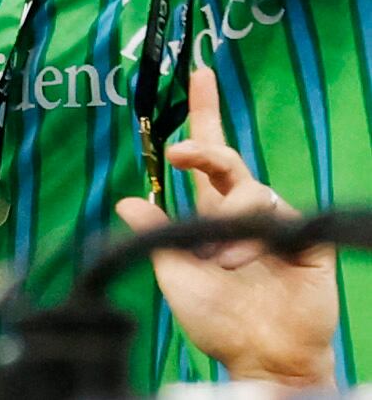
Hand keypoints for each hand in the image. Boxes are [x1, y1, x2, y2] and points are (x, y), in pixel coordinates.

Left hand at [125, 60, 340, 391]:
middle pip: (228, 159)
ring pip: (249, 191)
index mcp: (211, 213)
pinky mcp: (303, 238)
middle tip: (181, 153)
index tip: (198, 74)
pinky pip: (279, 216)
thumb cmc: (218, 321)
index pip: (207, 155)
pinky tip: (250, 262)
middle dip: (205, 147)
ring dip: (230, 227)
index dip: (204, 114)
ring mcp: (275, 222)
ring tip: (224, 264)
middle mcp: (242, 210)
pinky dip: (256, 237)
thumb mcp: (173, 274)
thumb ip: (155, 235)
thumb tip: (126, 201)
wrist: (261, 356)